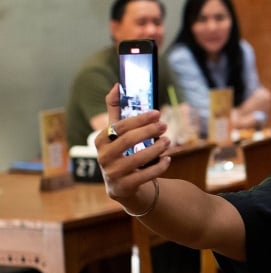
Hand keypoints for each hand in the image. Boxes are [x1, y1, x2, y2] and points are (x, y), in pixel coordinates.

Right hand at [96, 84, 171, 203]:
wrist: (123, 186)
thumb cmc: (121, 152)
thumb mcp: (116, 133)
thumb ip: (115, 110)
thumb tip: (117, 85)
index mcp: (100, 140)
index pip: (119, 126)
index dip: (139, 119)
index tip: (157, 113)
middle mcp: (103, 157)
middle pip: (127, 141)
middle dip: (148, 132)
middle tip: (164, 126)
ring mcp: (112, 173)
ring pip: (137, 159)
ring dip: (156, 149)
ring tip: (168, 141)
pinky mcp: (124, 187)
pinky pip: (144, 176)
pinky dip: (158, 167)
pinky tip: (168, 159)